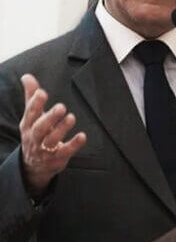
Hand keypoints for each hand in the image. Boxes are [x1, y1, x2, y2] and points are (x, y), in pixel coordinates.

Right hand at [19, 74, 86, 196]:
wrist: (33, 165)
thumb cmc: (35, 134)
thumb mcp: (31, 116)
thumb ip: (31, 96)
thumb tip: (27, 76)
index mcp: (28, 125)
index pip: (30, 113)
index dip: (35, 103)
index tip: (42, 92)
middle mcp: (34, 138)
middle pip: (40, 128)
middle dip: (50, 118)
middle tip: (61, 107)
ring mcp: (45, 150)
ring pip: (51, 140)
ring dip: (62, 129)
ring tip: (72, 117)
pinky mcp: (57, 159)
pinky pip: (65, 152)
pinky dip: (74, 144)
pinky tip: (83, 136)